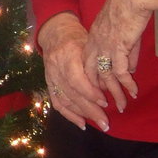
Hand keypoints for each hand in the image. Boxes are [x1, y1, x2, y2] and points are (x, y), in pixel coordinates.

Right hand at [37, 12, 107, 131]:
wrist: (55, 33)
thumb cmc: (77, 38)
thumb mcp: (89, 45)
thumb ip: (96, 65)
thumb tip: (108, 87)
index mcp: (67, 55)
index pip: (76, 80)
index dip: (90, 93)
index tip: (104, 102)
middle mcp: (56, 68)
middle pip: (72, 94)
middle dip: (90, 110)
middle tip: (106, 123)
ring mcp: (50, 77)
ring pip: (65, 100)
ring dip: (82, 115)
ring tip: (99, 124)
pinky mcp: (48, 84)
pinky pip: (57, 103)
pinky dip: (69, 115)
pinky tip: (82, 123)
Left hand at [83, 0, 148, 111]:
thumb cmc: (129, 5)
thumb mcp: (121, 29)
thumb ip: (125, 51)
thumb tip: (130, 68)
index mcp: (93, 38)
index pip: (88, 64)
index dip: (93, 80)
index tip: (99, 93)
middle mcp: (95, 44)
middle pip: (93, 75)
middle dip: (100, 94)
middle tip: (106, 107)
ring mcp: (105, 47)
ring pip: (107, 78)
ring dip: (116, 93)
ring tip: (123, 106)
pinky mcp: (118, 47)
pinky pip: (121, 72)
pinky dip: (127, 84)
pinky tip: (134, 92)